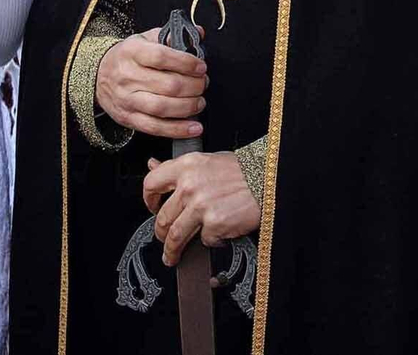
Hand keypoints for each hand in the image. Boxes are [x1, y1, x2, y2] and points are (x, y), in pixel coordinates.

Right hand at [95, 28, 206, 138]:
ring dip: (188, 107)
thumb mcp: (145, 39)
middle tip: (203, 84)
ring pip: (162, 108)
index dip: (186, 63)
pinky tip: (194, 127)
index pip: (161, 57)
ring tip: (200, 102)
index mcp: (132, 52)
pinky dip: (178, 129)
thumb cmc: (128, 57)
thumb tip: (199, 33)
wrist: (98, 74)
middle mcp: (127, 76)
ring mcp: (127, 99)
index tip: (200, 67)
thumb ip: (172, 36)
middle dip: (193, 86)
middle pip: (168, 85)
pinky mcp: (128, 118)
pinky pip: (155, 127)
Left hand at [142, 152, 259, 266]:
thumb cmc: (242, 170)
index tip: (152, 208)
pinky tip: (217, 235)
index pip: (151, 184)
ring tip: (173, 256)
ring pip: (176, 236)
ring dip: (172, 251)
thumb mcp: (207, 160)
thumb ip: (179, 168)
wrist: (269, 178)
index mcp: (186, 166)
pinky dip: (210, 241)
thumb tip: (153, 165)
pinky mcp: (214, 224)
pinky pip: (204, 240)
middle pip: (162, 217)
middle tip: (164, 239)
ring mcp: (201, 206)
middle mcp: (190, 186)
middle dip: (160, 234)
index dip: (148, 200)